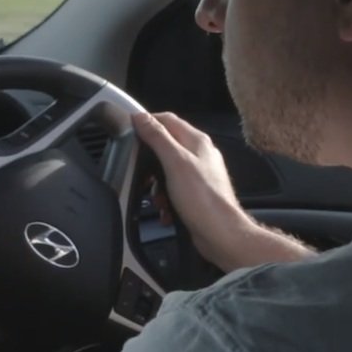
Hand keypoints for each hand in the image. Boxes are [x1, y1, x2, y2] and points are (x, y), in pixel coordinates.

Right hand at [133, 112, 313, 271]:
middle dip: (150, 161)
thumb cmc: (203, 199)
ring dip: (158, 184)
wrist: (220, 233)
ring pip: (168, 171)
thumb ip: (158, 137)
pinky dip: (167, 198)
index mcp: (197, 141)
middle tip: (142, 173)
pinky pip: (175, 190)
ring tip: (158, 197)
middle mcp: (201, 155)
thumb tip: (142, 118)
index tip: (131, 131)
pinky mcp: (198, 193)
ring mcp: (200, 174)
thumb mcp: (174, 162)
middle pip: (167, 146)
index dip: (148, 122)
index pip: (168, 119)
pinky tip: (167, 209)